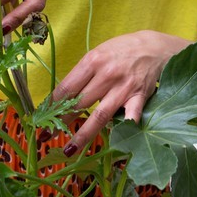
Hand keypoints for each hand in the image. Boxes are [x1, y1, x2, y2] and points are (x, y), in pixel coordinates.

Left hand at [45, 31, 189, 156]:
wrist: (155, 47)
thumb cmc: (122, 50)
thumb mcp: (98, 53)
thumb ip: (84, 73)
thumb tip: (64, 97)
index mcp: (92, 61)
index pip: (66, 87)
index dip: (52, 105)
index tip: (42, 117)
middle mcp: (106, 75)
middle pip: (78, 103)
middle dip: (60, 121)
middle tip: (45, 136)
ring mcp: (123, 88)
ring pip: (99, 115)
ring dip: (83, 134)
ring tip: (69, 149)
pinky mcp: (139, 97)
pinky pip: (131, 117)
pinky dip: (123, 129)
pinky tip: (114, 143)